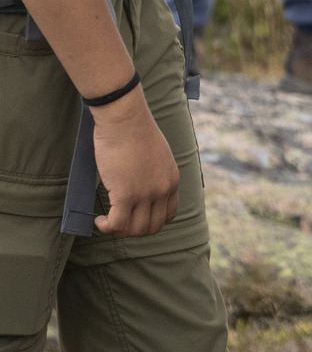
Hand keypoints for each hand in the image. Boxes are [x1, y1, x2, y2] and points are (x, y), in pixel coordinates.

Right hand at [92, 88, 179, 236]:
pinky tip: (99, 220)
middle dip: (133, 230)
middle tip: (117, 222)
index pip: (168, 215)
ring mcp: (146, 194)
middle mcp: (162, 190)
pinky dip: (107, 227)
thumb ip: (153, 174)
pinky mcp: (126, 194)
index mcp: (172, 180)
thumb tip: (139, 185)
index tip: (134, 216)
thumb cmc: (134, 132)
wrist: (125, 121)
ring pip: (135, 229)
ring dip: (119, 231)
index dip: (150, 221)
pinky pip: (117, 224)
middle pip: (152, 226)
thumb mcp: (156, 156)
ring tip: (107, 222)